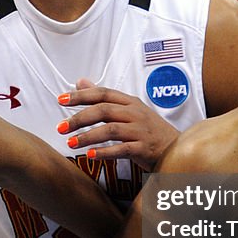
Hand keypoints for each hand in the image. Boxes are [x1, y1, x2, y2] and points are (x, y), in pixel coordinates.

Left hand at [57, 79, 178, 170]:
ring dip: (88, 136)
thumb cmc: (148, 129)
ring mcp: (140, 130)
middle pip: (103, 110)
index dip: (80, 95)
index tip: (61, 99)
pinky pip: (122, 149)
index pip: (102, 93)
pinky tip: (90, 155)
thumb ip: (103, 97)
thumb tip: (80, 81)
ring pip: (110, 130)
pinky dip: (105, 152)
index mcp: (130, 102)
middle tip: (61, 127)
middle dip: (79, 118)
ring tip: (70, 143)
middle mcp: (135, 113)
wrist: (176, 148)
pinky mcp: (144, 148)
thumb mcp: (128, 109)